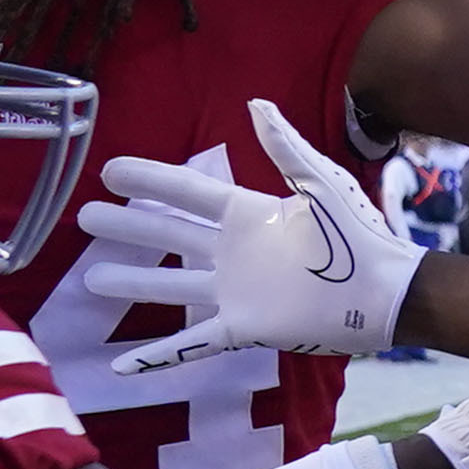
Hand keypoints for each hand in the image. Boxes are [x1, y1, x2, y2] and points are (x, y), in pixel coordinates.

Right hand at [78, 101, 414, 369]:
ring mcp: (236, 292)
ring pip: (171, 285)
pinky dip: (156, 356)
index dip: (149, 181)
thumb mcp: (319, 184)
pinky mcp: (244, 327)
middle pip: (168, 235)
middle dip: (128, 226)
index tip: (111, 170)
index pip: (186, 194)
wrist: (384, 292)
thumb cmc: (359, 235)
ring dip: (133, 281)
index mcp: (249, 215)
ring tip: (92, 277)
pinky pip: (190, 343)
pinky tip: (122, 364)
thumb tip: (255, 104)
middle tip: (84, 217)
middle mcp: (235, 252)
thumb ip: (284, 147)